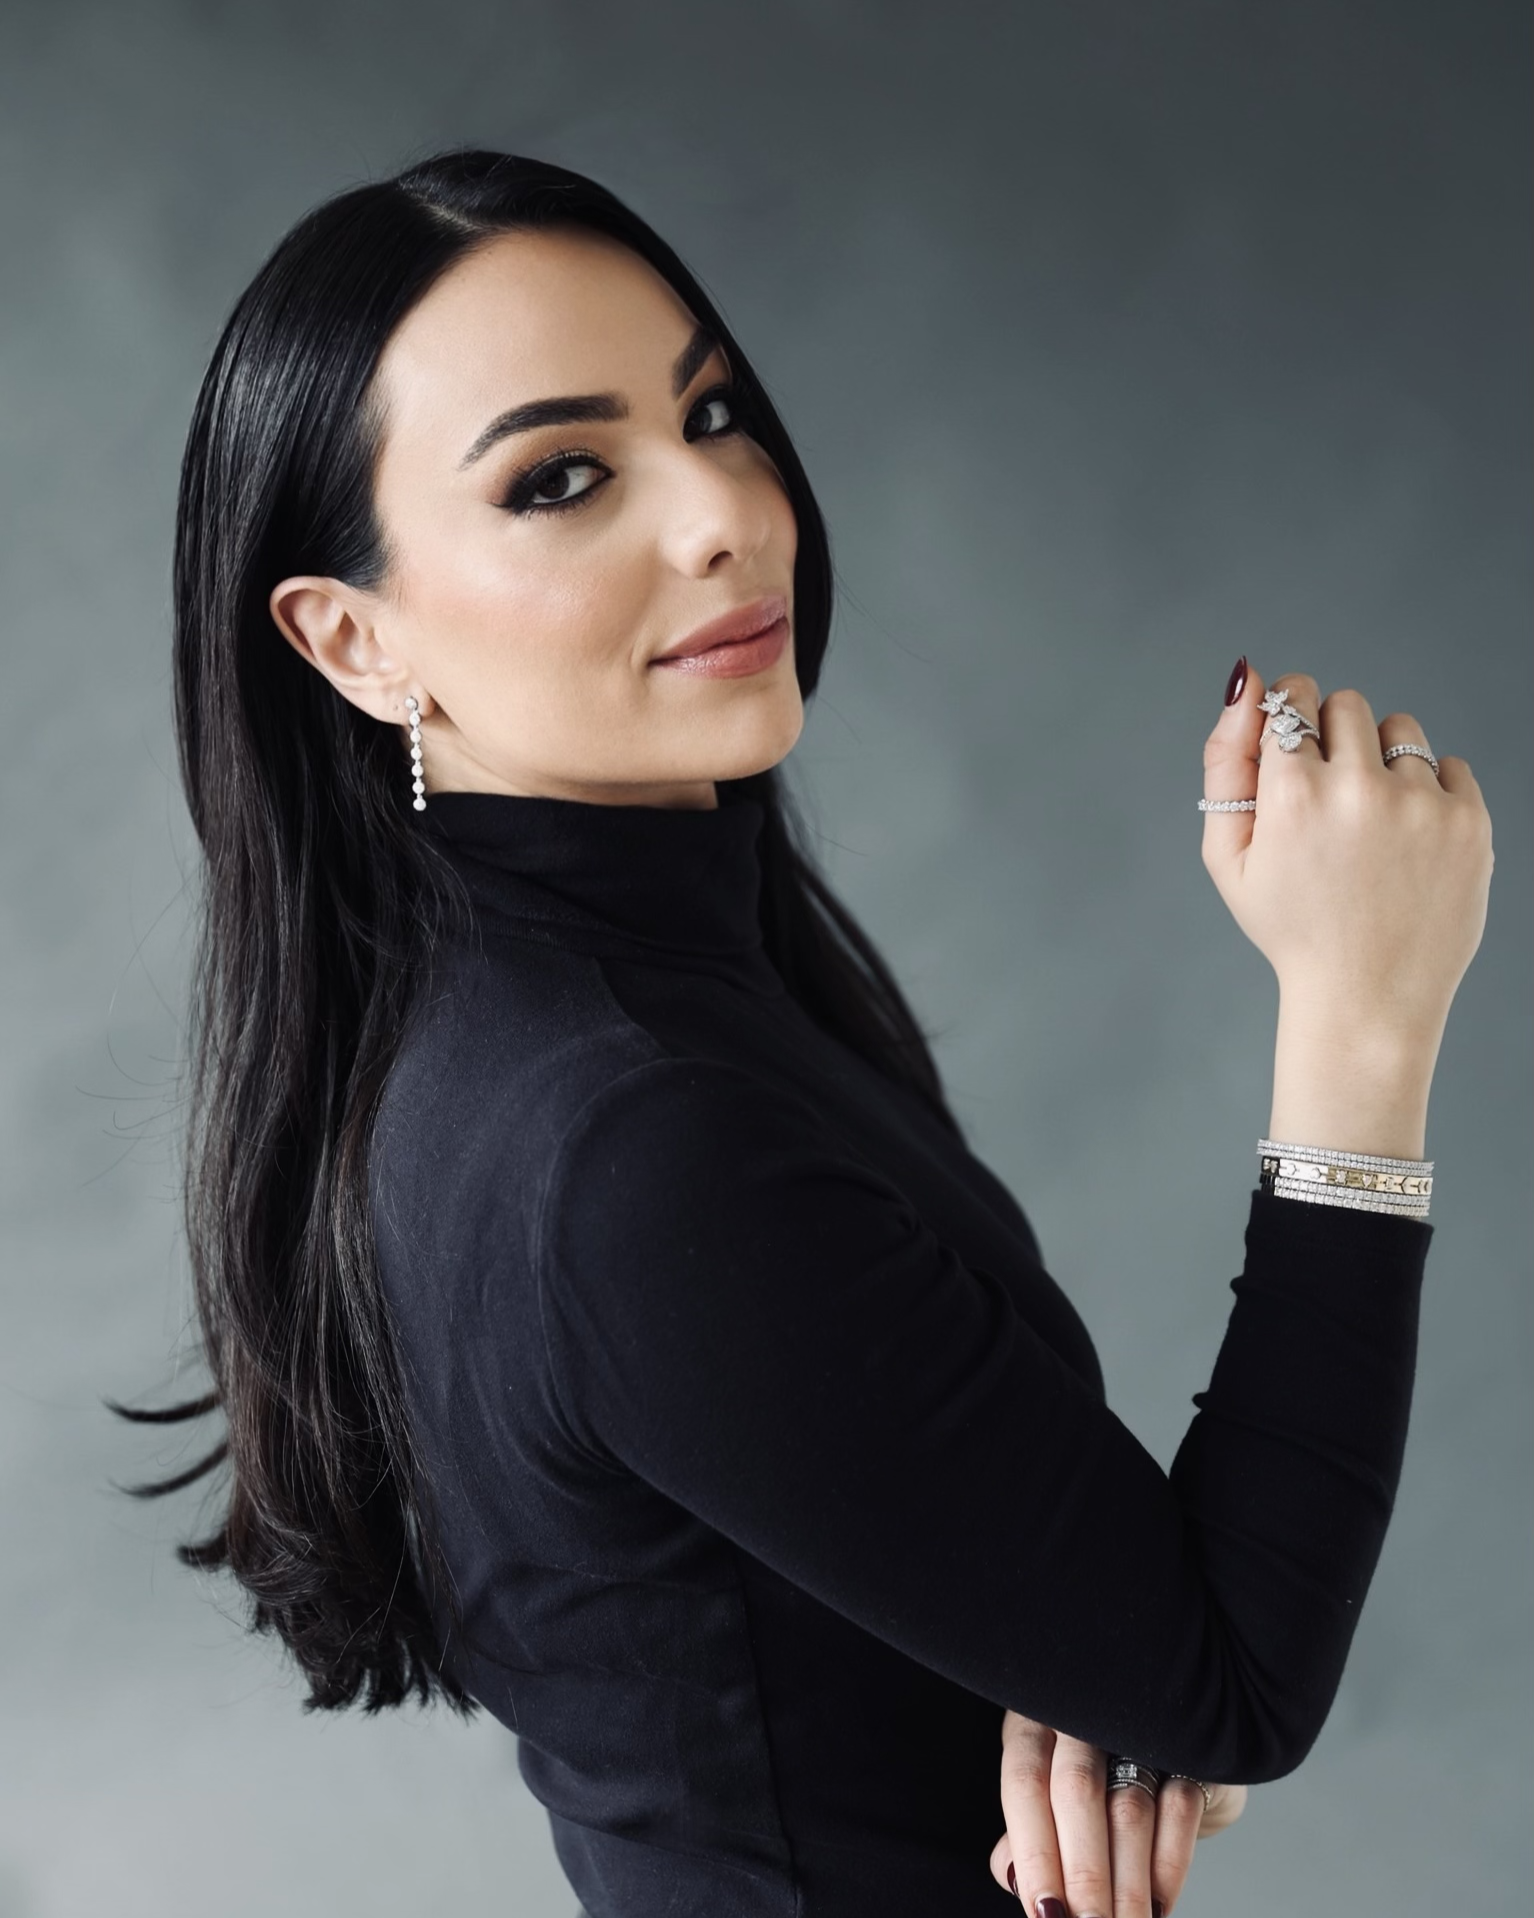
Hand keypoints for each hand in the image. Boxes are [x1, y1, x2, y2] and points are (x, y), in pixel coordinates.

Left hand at [989, 1708, 1247, 1915]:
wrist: (1167, 1746)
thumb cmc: (1090, 1780)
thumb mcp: (1047, 1798)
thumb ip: (1029, 1836)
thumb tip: (1013, 1880)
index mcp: (1035, 1726)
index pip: (1026, 1786)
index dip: (1034, 1853)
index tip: (1044, 1914)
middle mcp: (1083, 1718)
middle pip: (1076, 1793)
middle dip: (1083, 1874)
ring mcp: (1140, 1728)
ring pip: (1129, 1809)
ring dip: (1127, 1884)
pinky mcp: (1190, 1751)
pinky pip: (1180, 1810)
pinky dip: (1168, 1868)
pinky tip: (1157, 1907)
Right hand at [1202, 663, 1492, 1158]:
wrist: (1367, 998)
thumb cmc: (1290, 927)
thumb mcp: (1228, 856)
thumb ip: (1225, 761)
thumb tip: (1246, 680)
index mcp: (1291, 795)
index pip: (1291, 698)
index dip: (1288, 725)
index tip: (1293, 761)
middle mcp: (1358, 789)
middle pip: (1345, 703)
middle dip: (1333, 738)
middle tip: (1330, 801)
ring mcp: (1420, 805)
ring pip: (1400, 729)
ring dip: (1383, 761)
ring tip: (1371, 825)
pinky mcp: (1469, 822)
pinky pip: (1449, 766)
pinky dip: (1428, 795)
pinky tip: (1407, 845)